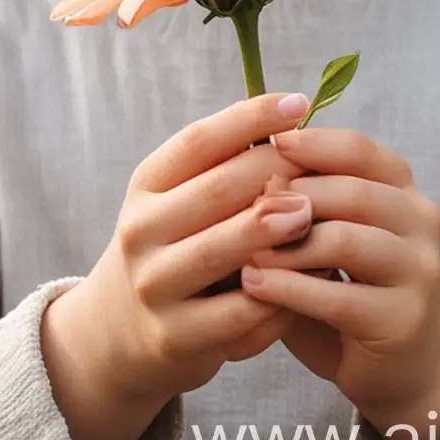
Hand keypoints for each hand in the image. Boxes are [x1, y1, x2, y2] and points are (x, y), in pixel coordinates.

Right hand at [51, 91, 315, 409]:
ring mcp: (154, 286)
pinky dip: (277, 294)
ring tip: (312, 212)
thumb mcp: (177, 199)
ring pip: (221, 251)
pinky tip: (308, 279)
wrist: (120, 331)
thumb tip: (287, 115)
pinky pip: (238, 313)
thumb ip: (222, 165)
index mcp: (146, 186)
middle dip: (273, 172)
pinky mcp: (174, 337)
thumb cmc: (173, 246)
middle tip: (319, 162)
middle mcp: (142, 231)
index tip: (298, 102)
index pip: (199, 140)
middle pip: (215, 191)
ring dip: (273, 229)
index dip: (250, 118)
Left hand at [239, 124, 439, 439]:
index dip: (312, 143)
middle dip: (293, 195)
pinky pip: (338, 297)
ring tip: (243, 249)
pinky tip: (254, 285)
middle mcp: (420, 222)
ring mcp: (418, 271)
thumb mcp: (331, 237)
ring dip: (287, 243)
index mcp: (402, 190)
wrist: (405, 365)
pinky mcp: (402, 319)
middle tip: (245, 204)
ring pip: (346, 240)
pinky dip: (289, 288)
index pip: (359, 150)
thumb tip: (254, 172)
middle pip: (353, 192)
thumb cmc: (352, 289)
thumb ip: (303, 207)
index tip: (267, 145)